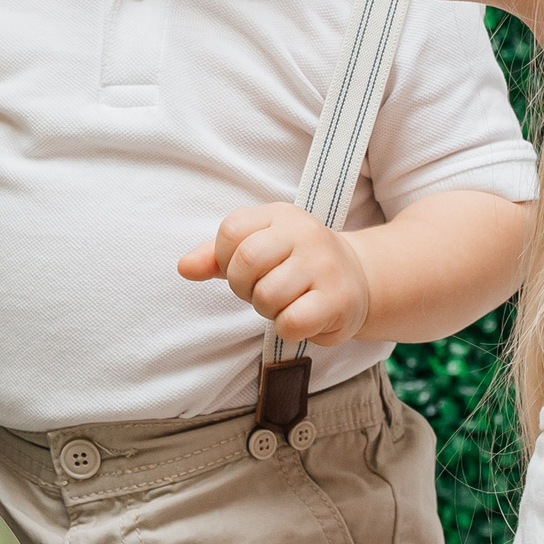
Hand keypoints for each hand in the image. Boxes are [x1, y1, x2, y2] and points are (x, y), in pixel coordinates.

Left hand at [178, 203, 371, 346]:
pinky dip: (287, 328)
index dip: (225, 259)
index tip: (244, 269)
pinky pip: (291, 321)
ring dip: (267, 310)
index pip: (231, 231)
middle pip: (246, 262)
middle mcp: (305, 233)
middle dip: (243, 287)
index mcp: (280, 214)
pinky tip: (301, 318)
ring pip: (267, 296)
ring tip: (284, 303)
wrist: (359, 279)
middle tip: (261, 290)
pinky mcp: (338, 299)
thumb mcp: (260, 248)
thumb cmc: (296, 265)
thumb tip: (184, 267)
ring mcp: (324, 265)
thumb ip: (217, 257)